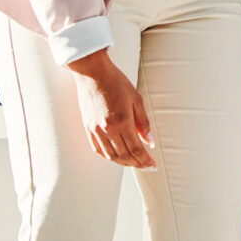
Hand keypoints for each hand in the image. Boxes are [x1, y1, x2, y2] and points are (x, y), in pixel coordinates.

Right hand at [67, 49, 155, 168]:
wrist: (93, 74)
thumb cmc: (116, 83)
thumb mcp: (136, 99)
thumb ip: (143, 122)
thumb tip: (150, 142)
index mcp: (122, 122)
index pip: (136, 149)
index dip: (145, 160)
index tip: (153, 165)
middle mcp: (108, 129)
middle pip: (124, 155)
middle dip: (137, 164)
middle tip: (146, 166)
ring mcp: (96, 130)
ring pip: (110, 156)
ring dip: (123, 162)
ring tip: (134, 163)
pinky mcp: (88, 128)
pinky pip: (98, 149)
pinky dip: (108, 156)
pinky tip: (116, 157)